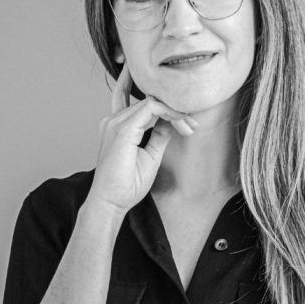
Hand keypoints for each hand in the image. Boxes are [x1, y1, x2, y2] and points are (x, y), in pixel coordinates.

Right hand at [86, 62, 195, 214]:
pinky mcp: (123, 129)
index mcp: (117, 125)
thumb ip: (159, 134)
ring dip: (175, 112)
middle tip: (192, 125)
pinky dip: (170, 113)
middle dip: (175, 110)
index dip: (165, 105)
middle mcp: (114, 120)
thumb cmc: (126, 184)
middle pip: (150, 101)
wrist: (112, 202)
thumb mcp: (150, 154)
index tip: (186, 121)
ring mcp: (116, 123)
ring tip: (189, 127)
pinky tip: (182, 123)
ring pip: (153, 102)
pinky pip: (151, 108)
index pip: (139, 101)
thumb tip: (171, 121)